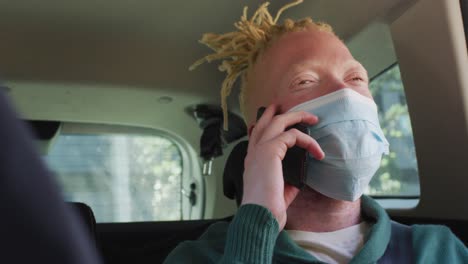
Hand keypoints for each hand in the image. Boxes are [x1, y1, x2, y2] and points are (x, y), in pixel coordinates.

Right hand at [241, 104, 324, 229]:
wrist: (260, 214)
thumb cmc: (268, 208)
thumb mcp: (281, 190)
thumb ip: (288, 179)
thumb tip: (300, 175)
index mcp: (253, 161)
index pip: (256, 135)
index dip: (267, 123)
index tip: (277, 117)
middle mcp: (253, 152)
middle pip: (265, 122)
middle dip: (279, 112)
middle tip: (296, 110)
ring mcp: (260, 149)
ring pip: (278, 122)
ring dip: (297, 117)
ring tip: (313, 119)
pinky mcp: (270, 150)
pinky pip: (293, 136)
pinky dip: (308, 141)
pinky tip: (317, 152)